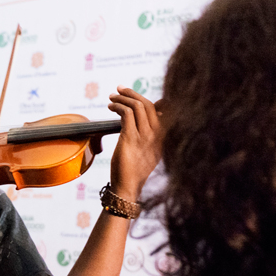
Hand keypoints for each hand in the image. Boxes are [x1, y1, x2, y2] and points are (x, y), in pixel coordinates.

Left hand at [107, 86, 163, 200]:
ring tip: (112, 98)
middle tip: (119, 89)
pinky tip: (112, 107)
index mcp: (163, 137)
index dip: (146, 98)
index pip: (163, 109)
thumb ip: (149, 134)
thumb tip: (141, 117)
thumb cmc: (134, 169)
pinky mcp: (131, 138)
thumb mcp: (148, 150)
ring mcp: (145, 137)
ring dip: (122, 98)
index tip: (132, 94)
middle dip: (132, 93)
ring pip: (137, 106)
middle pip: (148, 104)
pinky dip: (118, 106)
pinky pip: (126, 114)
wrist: (128, 186)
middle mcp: (157, 135)